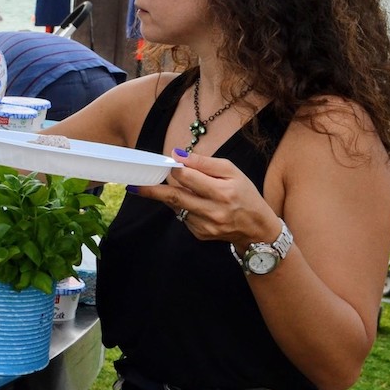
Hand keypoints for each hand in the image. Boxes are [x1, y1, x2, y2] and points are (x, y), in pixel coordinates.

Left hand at [131, 150, 278, 246]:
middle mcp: (214, 211)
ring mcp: (205, 226)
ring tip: (166, 188)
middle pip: (175, 196)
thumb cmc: (245, 194)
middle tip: (133, 185)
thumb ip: (204, 163)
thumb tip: (178, 155)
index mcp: (223, 192)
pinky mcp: (200, 234)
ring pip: (177, 207)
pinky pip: (183, 217)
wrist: (256, 229)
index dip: (174, 169)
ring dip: (170, 196)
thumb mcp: (232, 172)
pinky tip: (193, 203)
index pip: (188, 178)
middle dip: (152, 190)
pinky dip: (182, 207)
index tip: (162, 164)